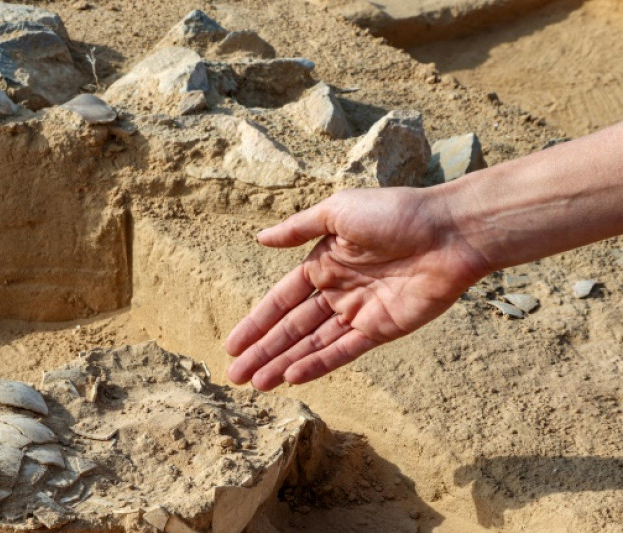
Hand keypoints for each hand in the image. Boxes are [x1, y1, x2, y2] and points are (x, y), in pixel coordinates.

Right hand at [225, 187, 489, 389]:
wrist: (448, 231)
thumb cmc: (394, 212)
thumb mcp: (338, 211)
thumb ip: (298, 228)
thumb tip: (259, 238)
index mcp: (323, 262)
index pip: (281, 300)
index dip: (256, 322)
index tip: (232, 344)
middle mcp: (337, 291)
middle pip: (291, 328)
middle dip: (263, 351)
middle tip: (235, 376)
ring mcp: (358, 312)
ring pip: (312, 344)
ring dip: (283, 363)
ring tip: (256, 384)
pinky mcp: (382, 329)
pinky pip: (343, 351)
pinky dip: (317, 364)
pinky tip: (292, 377)